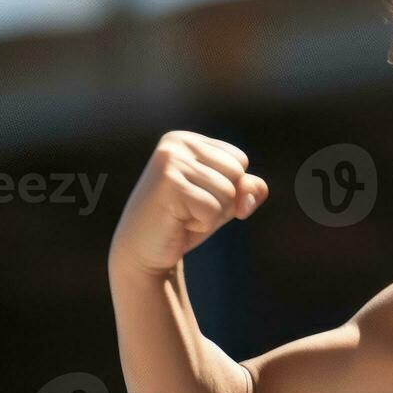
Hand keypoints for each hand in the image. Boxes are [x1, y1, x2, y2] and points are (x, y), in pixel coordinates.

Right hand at [109, 131, 268, 275]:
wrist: (143, 251)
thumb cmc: (185, 222)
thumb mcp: (225, 201)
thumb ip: (249, 188)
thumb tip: (248, 191)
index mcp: (188, 140)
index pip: (239, 160)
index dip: (229, 187)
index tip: (196, 195)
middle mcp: (176, 143)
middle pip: (237, 172)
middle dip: (222, 200)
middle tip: (189, 208)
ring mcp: (171, 161)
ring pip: (228, 191)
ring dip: (212, 214)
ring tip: (183, 215)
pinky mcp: (169, 183)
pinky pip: (213, 208)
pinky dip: (202, 223)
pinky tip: (178, 222)